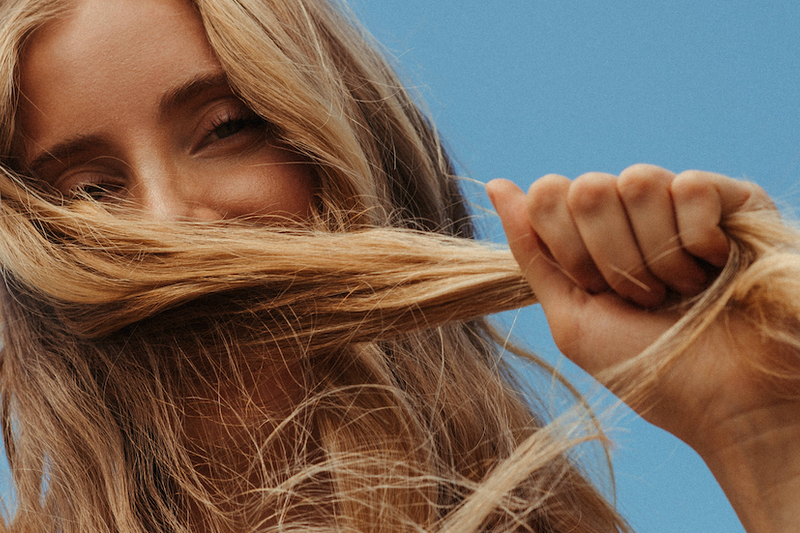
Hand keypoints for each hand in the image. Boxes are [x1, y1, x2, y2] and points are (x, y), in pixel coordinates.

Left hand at [487, 164, 799, 531]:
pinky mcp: (733, 199)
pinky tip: (714, 268)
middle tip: (643, 298)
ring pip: (638, 180)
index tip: (596, 291)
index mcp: (590, 235)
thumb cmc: (646, 368)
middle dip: (610, 257)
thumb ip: (533, 251)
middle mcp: (632, 212)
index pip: (549, 193)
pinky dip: (697, 242)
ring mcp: (681, 202)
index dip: (567, 247)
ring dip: (656, 256)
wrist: (726, 404)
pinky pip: (690, 186)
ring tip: (682, 291)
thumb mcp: (572, 316)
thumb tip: (498, 186)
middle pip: (589, 187)